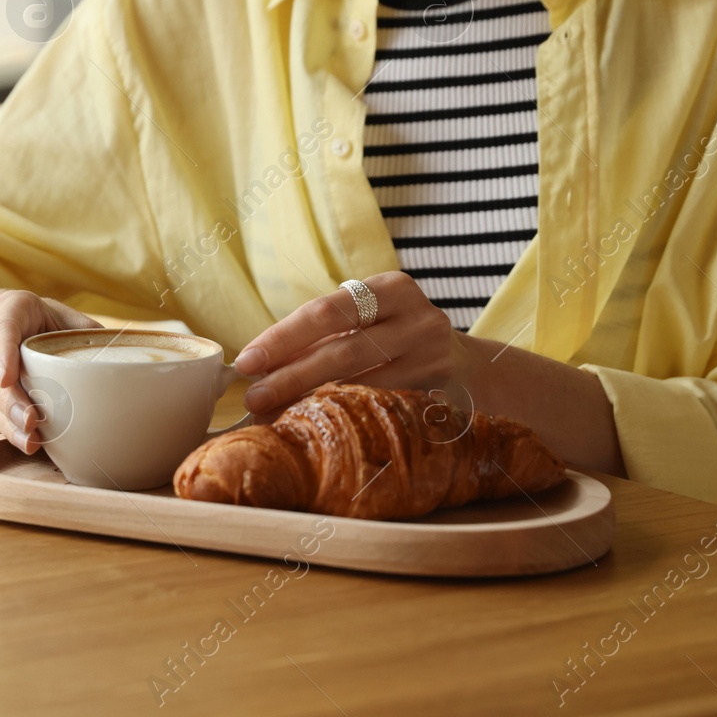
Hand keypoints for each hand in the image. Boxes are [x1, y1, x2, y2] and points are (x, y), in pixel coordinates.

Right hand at [0, 291, 99, 453]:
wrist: (6, 326)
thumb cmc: (43, 321)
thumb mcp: (64, 316)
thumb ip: (86, 333)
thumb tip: (122, 358)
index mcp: (10, 310)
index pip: (2, 327)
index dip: (2, 352)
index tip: (6, 378)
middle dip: (10, 399)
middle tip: (30, 419)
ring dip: (9, 420)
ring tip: (30, 437)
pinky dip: (9, 429)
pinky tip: (27, 442)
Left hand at [234, 272, 467, 413]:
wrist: (469, 369)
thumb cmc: (397, 340)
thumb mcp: (369, 322)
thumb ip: (324, 335)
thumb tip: (259, 368)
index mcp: (391, 288)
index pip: (326, 311)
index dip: (282, 337)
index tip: (247, 361)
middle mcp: (418, 319)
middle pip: (342, 349)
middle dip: (291, 376)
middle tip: (254, 397)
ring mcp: (433, 360)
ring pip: (362, 386)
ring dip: (310, 403)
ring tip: (275, 416)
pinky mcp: (441, 397)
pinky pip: (382, 410)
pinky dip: (345, 419)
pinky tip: (319, 427)